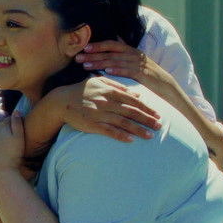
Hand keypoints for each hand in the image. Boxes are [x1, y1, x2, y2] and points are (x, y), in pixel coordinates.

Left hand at [0, 112, 26, 174]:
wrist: (0, 170)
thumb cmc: (13, 155)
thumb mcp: (19, 139)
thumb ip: (18, 124)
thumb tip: (16, 111)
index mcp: (2, 126)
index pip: (9, 119)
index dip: (14, 123)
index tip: (17, 129)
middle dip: (4, 126)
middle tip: (10, 133)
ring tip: (3, 139)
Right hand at [43, 77, 160, 141]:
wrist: (62, 101)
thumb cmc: (82, 91)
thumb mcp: (99, 82)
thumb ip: (117, 85)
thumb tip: (136, 93)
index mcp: (109, 91)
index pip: (133, 100)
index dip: (146, 108)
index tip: (157, 114)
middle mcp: (106, 102)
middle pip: (131, 112)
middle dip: (147, 119)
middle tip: (160, 125)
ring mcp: (99, 114)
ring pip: (123, 123)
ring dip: (138, 129)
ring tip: (150, 135)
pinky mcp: (92, 125)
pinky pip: (109, 131)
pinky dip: (120, 135)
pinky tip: (131, 140)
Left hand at [76, 41, 174, 92]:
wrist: (167, 87)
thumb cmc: (147, 77)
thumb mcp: (134, 65)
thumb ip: (122, 58)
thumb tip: (109, 53)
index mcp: (131, 51)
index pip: (112, 44)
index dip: (97, 45)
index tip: (83, 48)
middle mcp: (134, 54)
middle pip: (110, 51)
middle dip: (93, 54)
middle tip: (78, 57)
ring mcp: (139, 63)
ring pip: (116, 61)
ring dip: (100, 62)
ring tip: (86, 65)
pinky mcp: (143, 74)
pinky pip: (128, 70)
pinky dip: (117, 70)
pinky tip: (106, 72)